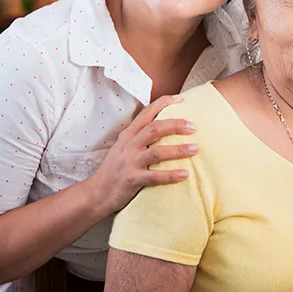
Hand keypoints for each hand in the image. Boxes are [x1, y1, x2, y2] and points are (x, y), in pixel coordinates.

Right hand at [87, 94, 198, 213]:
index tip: (181, 99)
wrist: (97, 192)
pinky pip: (155, 176)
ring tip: (195, 149)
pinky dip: (171, 175)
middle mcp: (129, 145)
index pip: (146, 113)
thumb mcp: (123, 147)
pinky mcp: (132, 179)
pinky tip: (185, 174)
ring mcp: (130, 162)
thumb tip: (163, 127)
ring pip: (157, 152)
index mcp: (128, 135)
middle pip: (155, 129)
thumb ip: (139, 137)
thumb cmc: (114, 169)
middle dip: (176, 125)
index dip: (164, 103)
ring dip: (178, 150)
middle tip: (194, 126)